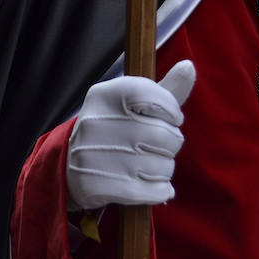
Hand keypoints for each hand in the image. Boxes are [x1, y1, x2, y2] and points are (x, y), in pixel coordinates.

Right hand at [66, 60, 195, 210]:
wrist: (70, 165)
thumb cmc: (113, 129)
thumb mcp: (132, 104)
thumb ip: (164, 90)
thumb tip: (189, 67)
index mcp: (104, 95)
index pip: (152, 95)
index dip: (171, 109)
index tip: (170, 118)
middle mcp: (97, 122)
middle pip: (164, 135)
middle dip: (171, 143)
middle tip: (157, 145)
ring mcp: (95, 155)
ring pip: (163, 166)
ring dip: (164, 168)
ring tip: (148, 165)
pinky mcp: (99, 186)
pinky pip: (153, 191)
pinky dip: (161, 190)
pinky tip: (151, 184)